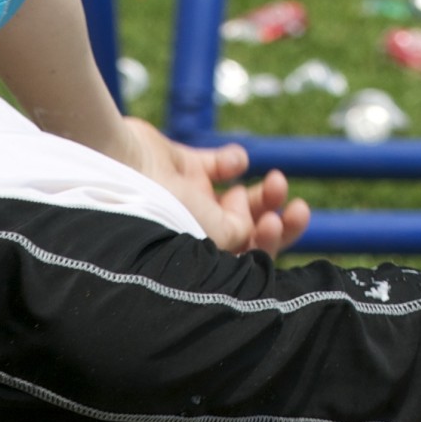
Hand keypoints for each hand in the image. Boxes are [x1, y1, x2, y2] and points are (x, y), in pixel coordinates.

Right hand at [119, 120, 310, 255]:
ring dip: (262, 193)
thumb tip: (250, 228)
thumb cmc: (164, 208)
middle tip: (297, 207)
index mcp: (199, 258)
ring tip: (276, 181)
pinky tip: (233, 163)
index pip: (245, 259)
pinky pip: (217, 165)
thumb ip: (242, 234)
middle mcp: (195, 232)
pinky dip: (233, 162)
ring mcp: (189, 200)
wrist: (123, 163)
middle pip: (247, 230)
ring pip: (238, 199)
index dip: (272, 243)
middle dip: (274, 218)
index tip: (279, 223)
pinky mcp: (181, 167)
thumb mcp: (214, 234)